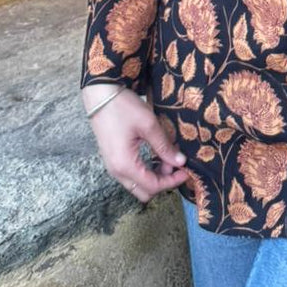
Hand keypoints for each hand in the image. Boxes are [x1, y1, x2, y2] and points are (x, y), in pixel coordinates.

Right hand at [83, 84, 188, 202]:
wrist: (101, 95)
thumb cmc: (123, 107)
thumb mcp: (148, 125)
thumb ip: (164, 146)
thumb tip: (180, 162)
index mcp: (125, 165)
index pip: (152, 186)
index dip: (172, 182)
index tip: (186, 171)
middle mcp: (116, 171)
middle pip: (144, 192)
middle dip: (163, 182)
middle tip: (175, 164)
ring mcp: (113, 166)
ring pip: (137, 184)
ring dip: (154, 176)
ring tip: (166, 156)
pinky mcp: (113, 159)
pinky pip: (131, 174)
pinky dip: (146, 170)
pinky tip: (155, 154)